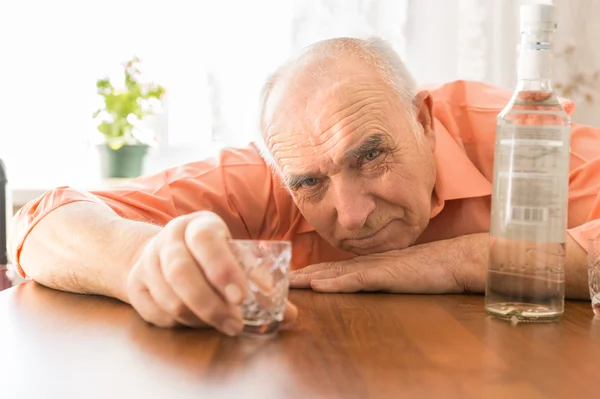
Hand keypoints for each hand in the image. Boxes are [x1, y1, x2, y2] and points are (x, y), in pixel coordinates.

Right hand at [126, 211, 297, 334]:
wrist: (160, 252)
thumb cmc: (210, 256)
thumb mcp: (234, 256)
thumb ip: (260, 283)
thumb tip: (291, 315)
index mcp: (198, 225)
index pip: (206, 242)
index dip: (223, 269)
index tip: (242, 297)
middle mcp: (169, 238)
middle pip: (181, 272)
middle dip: (211, 304)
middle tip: (236, 324)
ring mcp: (148, 261)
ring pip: (169, 297)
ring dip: (199, 318)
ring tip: (223, 325)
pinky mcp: (135, 284)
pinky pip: (156, 313)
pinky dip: (181, 323)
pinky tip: (198, 322)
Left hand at [290, 249, 462, 293]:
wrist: (453, 260)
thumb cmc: (431, 268)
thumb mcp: (400, 272)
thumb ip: (383, 274)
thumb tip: (370, 279)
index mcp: (369, 262)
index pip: (333, 267)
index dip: (311, 271)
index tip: (290, 276)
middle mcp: (366, 262)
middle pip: (326, 268)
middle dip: (301, 274)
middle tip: (276, 279)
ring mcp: (374, 268)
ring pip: (334, 272)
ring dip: (309, 278)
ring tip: (287, 282)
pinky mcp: (384, 276)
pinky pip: (354, 280)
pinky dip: (334, 283)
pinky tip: (317, 286)